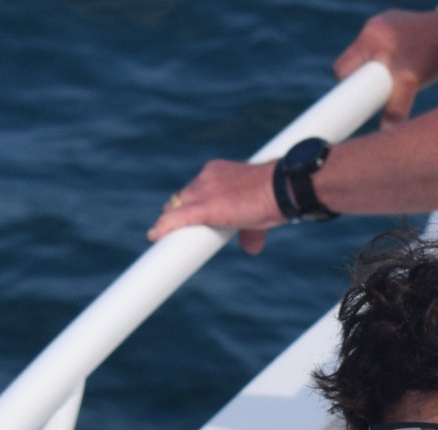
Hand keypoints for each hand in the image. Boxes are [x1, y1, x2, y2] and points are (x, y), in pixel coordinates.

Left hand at [150, 158, 284, 252]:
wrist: (282, 188)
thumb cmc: (276, 196)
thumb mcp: (259, 211)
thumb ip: (250, 230)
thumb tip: (251, 249)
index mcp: (216, 172)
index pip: (194, 189)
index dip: (190, 206)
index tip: (190, 218)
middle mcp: (206, 177)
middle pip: (181, 198)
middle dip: (178, 214)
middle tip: (177, 234)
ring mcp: (203, 191)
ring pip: (176, 207)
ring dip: (171, 224)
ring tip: (165, 242)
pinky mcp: (205, 207)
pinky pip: (176, 218)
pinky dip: (164, 227)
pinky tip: (154, 237)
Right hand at [336, 8, 437, 122]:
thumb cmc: (435, 55)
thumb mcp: (411, 84)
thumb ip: (396, 109)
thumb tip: (385, 133)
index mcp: (371, 37)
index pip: (344, 68)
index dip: (348, 88)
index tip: (358, 102)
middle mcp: (374, 27)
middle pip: (355, 63)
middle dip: (364, 81)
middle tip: (382, 94)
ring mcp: (386, 24)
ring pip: (370, 57)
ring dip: (378, 72)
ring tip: (398, 80)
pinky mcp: (398, 25)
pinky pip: (384, 49)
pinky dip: (390, 61)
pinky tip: (406, 67)